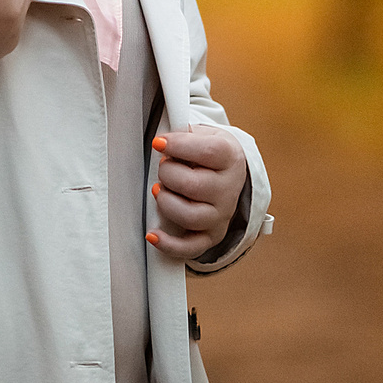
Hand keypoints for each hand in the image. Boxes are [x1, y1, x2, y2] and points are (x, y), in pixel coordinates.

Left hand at [146, 126, 246, 258]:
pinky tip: (152, 234)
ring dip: (165, 201)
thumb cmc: (208, 153)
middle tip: (164, 166)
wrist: (229, 173)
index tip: (158, 143)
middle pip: (192, 185)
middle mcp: (229, 189)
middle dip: (167, 173)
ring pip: (189, 216)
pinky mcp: (211, 235)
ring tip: (159, 190)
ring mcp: (221, 215)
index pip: (208, 152)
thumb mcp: (203, 134)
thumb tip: (161, 145)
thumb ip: (184, 135)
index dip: (179, 146)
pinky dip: (169, 245)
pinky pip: (191, 248)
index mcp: (230, 158)